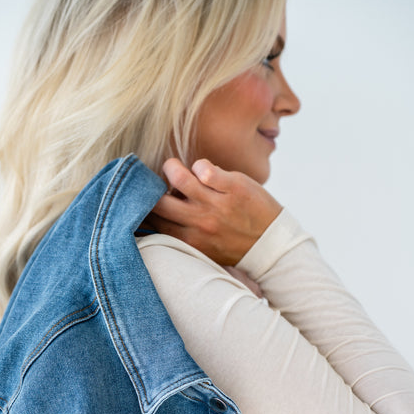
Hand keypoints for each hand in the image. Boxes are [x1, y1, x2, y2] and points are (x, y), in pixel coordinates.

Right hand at [142, 158, 281, 265]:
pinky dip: (200, 165)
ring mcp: (216, 205)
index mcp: (189, 240)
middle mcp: (199, 223)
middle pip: (158, 201)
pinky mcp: (233, 188)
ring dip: (172, 168)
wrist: (271, 246)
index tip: (143, 197)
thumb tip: (153, 214)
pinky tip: (204, 170)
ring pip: (178, 177)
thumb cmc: (233, 244)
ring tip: (176, 169)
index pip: (153, 220)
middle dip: (152, 187)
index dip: (143, 206)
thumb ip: (180, 232)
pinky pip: (204, 168)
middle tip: (159, 181)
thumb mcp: (202, 247)